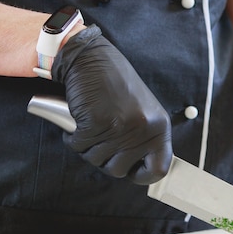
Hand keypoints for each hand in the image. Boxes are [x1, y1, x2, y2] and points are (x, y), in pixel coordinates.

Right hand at [51, 25, 171, 184]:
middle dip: (104, 160)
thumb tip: (142, 169)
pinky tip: (78, 121)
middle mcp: (144, 129)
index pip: (159, 169)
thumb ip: (145, 138)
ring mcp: (120, 127)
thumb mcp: (143, 112)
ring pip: (96, 160)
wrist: (91, 58)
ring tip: (91, 125)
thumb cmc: (115, 85)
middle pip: (120, 170)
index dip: (143, 176)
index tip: (131, 171)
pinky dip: (72, 138)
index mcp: (160, 127)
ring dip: (87, 147)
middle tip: (101, 140)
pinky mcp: (96, 122)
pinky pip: (78, 146)